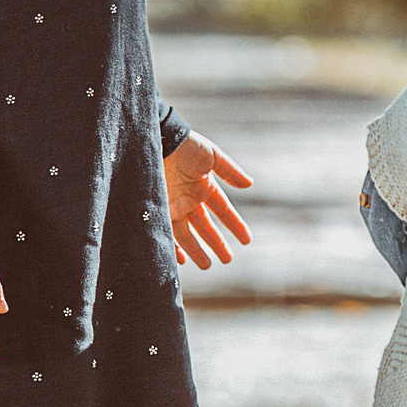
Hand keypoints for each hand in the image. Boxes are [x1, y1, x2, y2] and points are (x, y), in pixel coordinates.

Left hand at [165, 132, 252, 268]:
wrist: (157, 140)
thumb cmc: (185, 145)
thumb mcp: (212, 156)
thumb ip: (230, 171)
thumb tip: (250, 184)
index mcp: (204, 187)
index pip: (223, 211)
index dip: (235, 225)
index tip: (247, 240)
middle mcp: (189, 199)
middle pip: (205, 227)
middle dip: (217, 243)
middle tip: (227, 260)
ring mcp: (173, 206)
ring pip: (187, 234)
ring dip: (197, 250)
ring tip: (207, 265)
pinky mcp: (157, 209)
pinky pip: (166, 232)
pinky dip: (173, 246)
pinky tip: (180, 259)